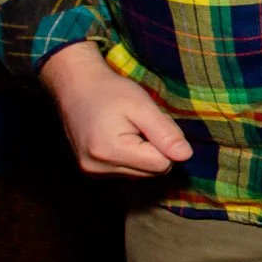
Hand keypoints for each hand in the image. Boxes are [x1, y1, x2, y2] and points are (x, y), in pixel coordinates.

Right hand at [40, 42, 190, 176]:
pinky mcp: (92, 172)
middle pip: (153, 172)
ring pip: (142, 173)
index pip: (162, 164)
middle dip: (155, 148)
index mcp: (110, 152)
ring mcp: (93, 172)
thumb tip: (186, 156)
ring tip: (129, 128)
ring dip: (144, 153)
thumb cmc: (109, 92)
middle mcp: (98, 168)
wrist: (75, 87)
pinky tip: (120, 136)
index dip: (165, 143)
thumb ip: (165, 132)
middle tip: (140, 124)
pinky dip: (131, 156)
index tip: (151, 123)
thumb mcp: (142, 106)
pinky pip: (128, 171)